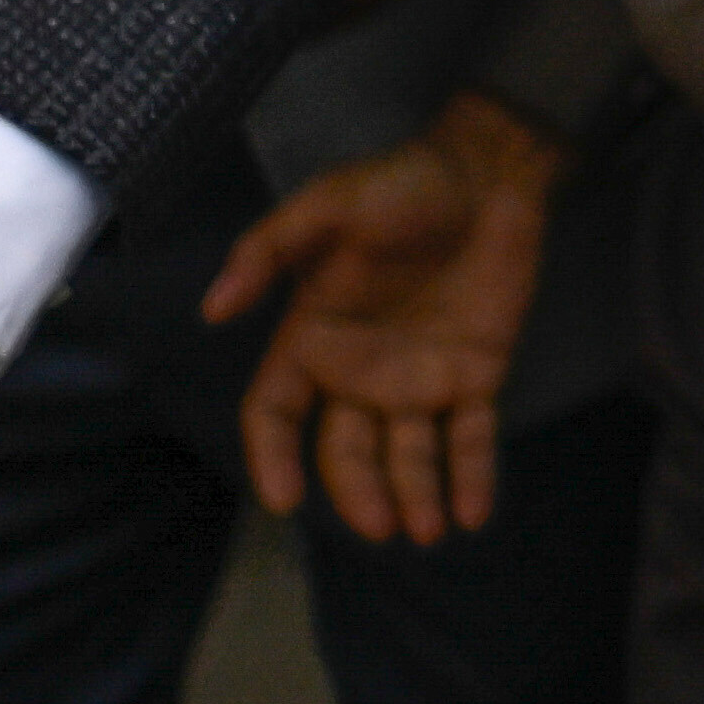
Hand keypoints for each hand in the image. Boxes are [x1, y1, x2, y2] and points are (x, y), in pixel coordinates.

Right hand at [204, 94, 559, 543]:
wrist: (491, 171)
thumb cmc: (404, 183)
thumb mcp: (329, 204)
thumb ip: (268, 251)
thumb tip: (212, 309)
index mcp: (313, 337)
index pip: (275, 411)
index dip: (272, 456)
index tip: (284, 500)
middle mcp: (360, 371)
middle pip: (345, 449)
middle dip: (359, 491)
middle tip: (380, 527)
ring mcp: (419, 378)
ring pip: (408, 455)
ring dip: (414, 496)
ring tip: (428, 532)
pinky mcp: (475, 374)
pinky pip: (469, 436)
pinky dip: (472, 475)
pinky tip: (474, 513)